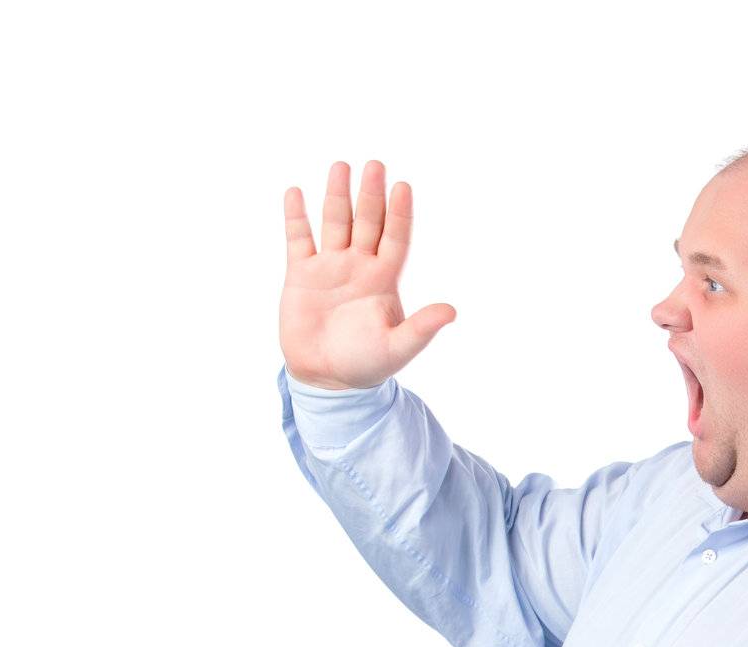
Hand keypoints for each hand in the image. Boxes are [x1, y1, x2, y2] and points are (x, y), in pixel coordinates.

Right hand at [279, 159, 456, 390]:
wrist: (326, 380)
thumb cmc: (366, 366)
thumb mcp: (398, 348)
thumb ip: (422, 328)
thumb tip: (452, 311)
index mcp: (383, 280)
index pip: (395, 238)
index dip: (399, 214)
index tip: (403, 186)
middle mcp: (358, 267)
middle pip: (367, 222)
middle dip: (370, 195)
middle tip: (375, 165)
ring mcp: (330, 267)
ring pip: (335, 223)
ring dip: (337, 196)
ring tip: (341, 166)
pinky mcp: (301, 275)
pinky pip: (298, 239)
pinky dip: (296, 217)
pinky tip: (295, 193)